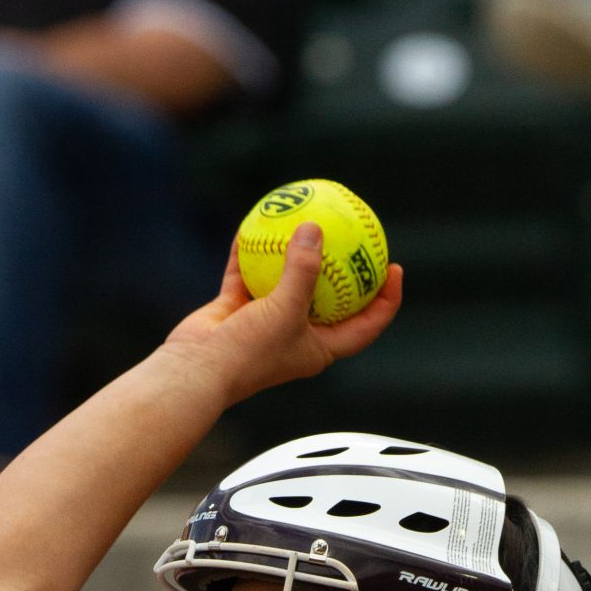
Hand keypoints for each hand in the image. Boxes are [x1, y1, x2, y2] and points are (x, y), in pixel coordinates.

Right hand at [165, 223, 402, 406]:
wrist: (196, 372)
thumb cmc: (249, 352)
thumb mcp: (285, 310)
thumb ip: (302, 269)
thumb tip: (314, 227)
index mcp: (319, 348)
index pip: (365, 325)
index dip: (386, 299)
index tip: (394, 266)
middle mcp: (296, 335)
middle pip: (331, 298)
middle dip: (343, 268)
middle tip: (356, 234)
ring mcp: (265, 321)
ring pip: (286, 280)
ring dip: (294, 252)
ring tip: (307, 218)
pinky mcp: (236, 309)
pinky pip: (247, 271)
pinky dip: (250, 249)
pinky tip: (255, 218)